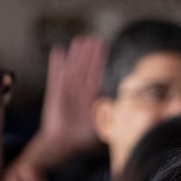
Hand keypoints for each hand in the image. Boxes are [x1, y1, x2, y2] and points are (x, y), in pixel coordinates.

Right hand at [36, 35, 106, 165]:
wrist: (63, 143)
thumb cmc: (81, 137)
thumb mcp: (100, 124)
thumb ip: (110, 116)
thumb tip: (125, 111)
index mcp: (91, 96)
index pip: (96, 73)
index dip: (99, 59)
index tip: (103, 45)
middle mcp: (80, 90)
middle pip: (85, 67)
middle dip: (89, 53)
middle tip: (93, 37)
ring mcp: (67, 90)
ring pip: (72, 68)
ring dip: (76, 55)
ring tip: (79, 40)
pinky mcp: (55, 93)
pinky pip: (55, 76)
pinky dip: (56, 64)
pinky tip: (58, 51)